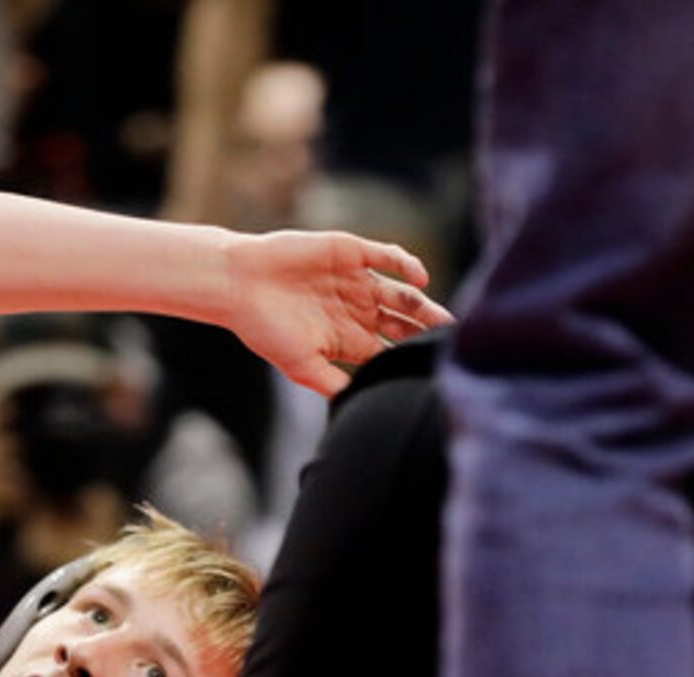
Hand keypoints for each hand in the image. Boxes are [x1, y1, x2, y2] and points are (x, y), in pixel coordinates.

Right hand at [222, 229, 450, 395]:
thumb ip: (335, 384)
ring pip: (401, 293)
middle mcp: (357, 310)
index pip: (392, 351)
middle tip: (454, 342)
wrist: (240, 285)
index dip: (413, 359)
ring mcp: (356, 281)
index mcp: (349, 340)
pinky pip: (385, 256)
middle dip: (428, 333)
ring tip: (442, 318)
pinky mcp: (350, 253)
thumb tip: (363, 407)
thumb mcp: (302, 367)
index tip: (436, 370)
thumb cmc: (265, 329)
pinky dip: (405, 264)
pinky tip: (420, 278)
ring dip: (423, 305)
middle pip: (404, 324)